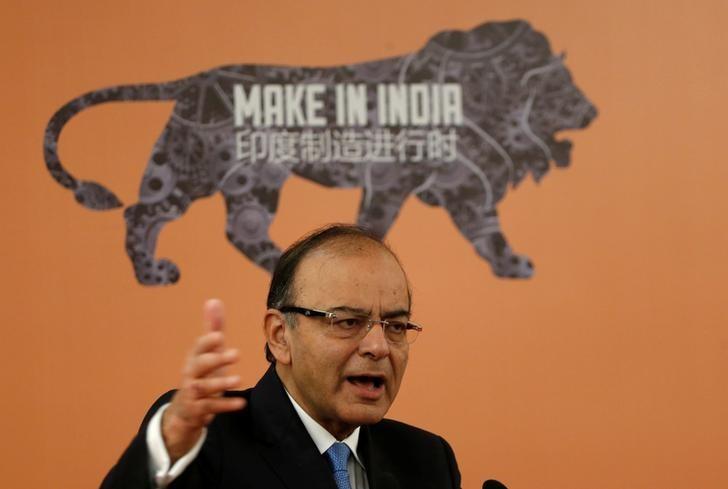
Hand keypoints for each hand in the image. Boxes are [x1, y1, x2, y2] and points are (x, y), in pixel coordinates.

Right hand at [161, 299, 245, 461]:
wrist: (184, 411)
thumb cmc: (200, 376)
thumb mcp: (207, 353)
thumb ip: (213, 329)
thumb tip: (213, 300)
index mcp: (194, 358)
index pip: (198, 347)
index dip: (208, 342)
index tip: (220, 336)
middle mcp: (190, 374)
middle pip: (198, 365)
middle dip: (215, 359)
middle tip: (236, 354)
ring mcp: (192, 393)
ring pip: (203, 387)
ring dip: (221, 383)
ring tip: (239, 380)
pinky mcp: (198, 410)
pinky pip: (210, 407)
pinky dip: (225, 405)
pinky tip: (241, 402)